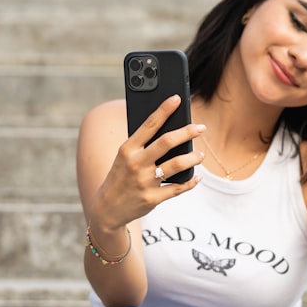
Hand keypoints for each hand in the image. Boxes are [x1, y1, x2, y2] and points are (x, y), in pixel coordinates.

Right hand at [91, 95, 204, 232]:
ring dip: (193, 158)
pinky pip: (178, 188)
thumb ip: (143, 145)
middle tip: (200, 128)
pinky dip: (191, 181)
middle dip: (187, 132)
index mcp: (127, 149)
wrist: (107, 208)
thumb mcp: (124, 157)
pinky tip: (196, 177)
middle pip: (167, 142)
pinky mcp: (152, 199)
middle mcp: (136, 163)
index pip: (149, 124)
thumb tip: (172, 130)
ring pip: (177, 165)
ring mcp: (144, 182)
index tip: (177, 98)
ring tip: (199, 155)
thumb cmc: (120, 176)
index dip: (164, 110)